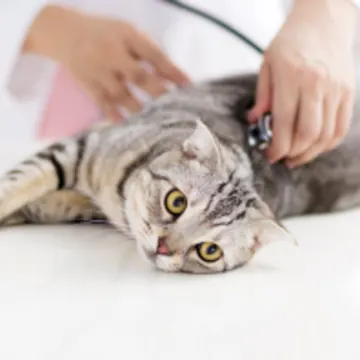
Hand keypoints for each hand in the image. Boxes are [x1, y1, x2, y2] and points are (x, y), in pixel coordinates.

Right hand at [24, 5, 189, 119]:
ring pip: (121, 93)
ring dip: (138, 108)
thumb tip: (173, 76)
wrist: (66, 33)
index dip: (172, 71)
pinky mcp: (88, 84)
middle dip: (158, 93)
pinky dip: (114, 115)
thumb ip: (148, 52)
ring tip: (154, 123)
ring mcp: (98, 70)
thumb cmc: (106, 34)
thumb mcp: (128, 34)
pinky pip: (102, 102)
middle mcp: (112, 53)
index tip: (188, 87)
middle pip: (138, 76)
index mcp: (126, 36)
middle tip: (174, 108)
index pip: (154, 55)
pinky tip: (126, 126)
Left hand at [248, 0, 355, 167]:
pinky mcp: (349, 91)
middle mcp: (317, 84)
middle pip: (308, 133)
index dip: (277, 147)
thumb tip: (255, 122)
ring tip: (296, 157)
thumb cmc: (291, 41)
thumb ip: (262, 95)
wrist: (325, 19)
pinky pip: (341, 127)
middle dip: (292, 153)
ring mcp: (337, 88)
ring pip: (326, 135)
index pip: (284, 123)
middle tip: (282, 159)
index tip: (270, 155)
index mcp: (292, 77)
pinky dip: (328, 143)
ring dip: (310, 153)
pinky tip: (315, 147)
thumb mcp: (268, 63)